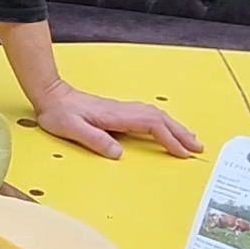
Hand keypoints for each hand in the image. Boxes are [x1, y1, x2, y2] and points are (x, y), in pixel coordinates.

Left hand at [31, 81, 201, 158]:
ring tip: (190, 139)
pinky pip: (148, 116)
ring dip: (175, 127)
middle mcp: (123, 110)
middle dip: (181, 133)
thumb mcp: (72, 129)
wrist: (51, 96)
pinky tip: (166, 129)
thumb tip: (117, 153)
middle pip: (160, 119)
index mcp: (116, 115)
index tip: (181, 152)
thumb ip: (94, 140)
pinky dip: (163, 123)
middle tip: (198, 147)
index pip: (151, 125)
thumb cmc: (60, 112)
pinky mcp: (119, 111)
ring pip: (156, 116)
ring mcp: (122, 109)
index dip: (168, 139)